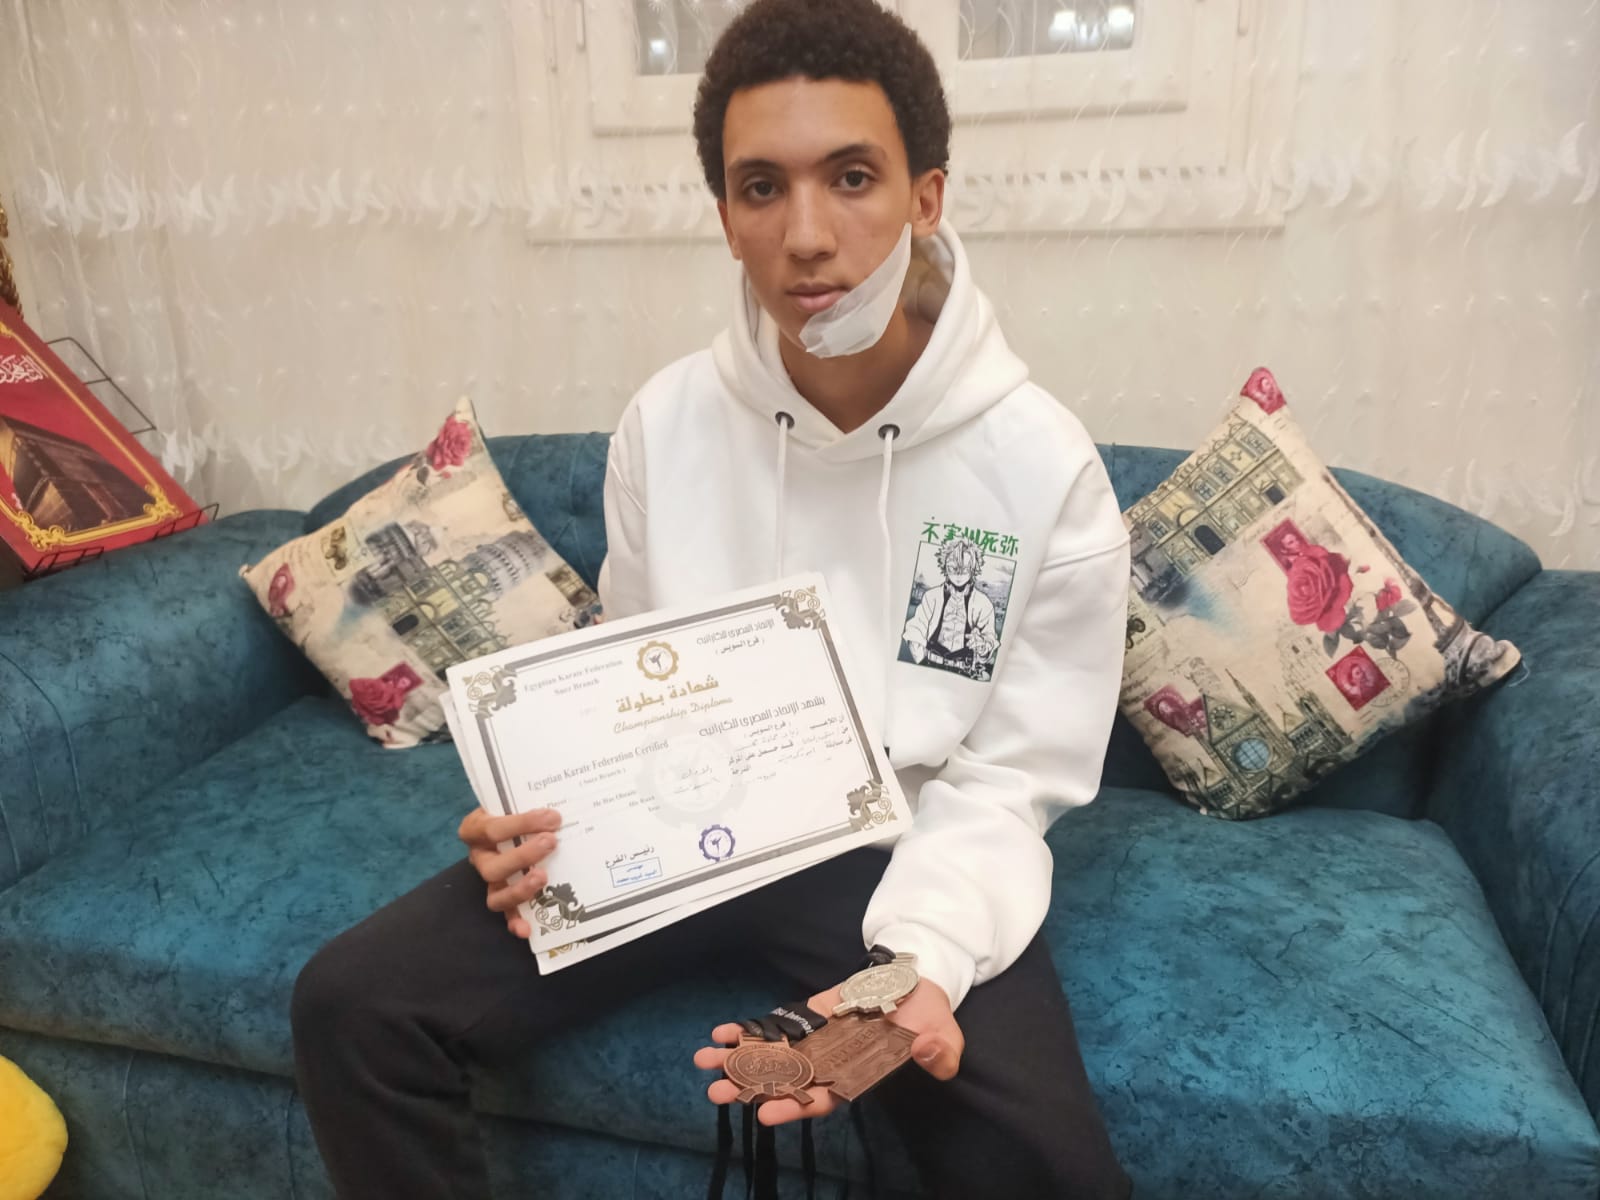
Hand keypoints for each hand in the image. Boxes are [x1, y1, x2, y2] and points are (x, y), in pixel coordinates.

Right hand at [457, 806, 562, 938]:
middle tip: (551, 843)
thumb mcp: (513, 799)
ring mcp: (490, 880)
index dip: (522, 824)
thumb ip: (529, 803)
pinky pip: (506, 913)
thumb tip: (558, 811)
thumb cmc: (511, 808)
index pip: (492, 829)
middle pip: (493, 867)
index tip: (552, 817)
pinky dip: (515, 922)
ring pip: (496, 896)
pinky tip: (527, 928)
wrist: (505, 819)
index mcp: (475, 829)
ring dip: (520, 890)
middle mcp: (479, 857)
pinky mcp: (501, 895)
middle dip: (523, 857)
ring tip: (542, 878)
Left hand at [691, 978, 963, 1125]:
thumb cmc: (931, 1015)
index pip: (822, 1098)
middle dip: (750, 1088)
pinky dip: (748, 1031)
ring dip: (738, 1061)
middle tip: (716, 1092)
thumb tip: (933, 1057)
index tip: (764, 1112)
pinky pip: (775, 1028)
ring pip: (772, 1057)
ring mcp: (815, 1041)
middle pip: (785, 1082)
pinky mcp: (808, 1018)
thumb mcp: (944, 1033)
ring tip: (703, 1062)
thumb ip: (939, 1050)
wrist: (917, 982)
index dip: (794, 1106)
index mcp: (858, 1075)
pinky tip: (721, 1033)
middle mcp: (831, 1064)